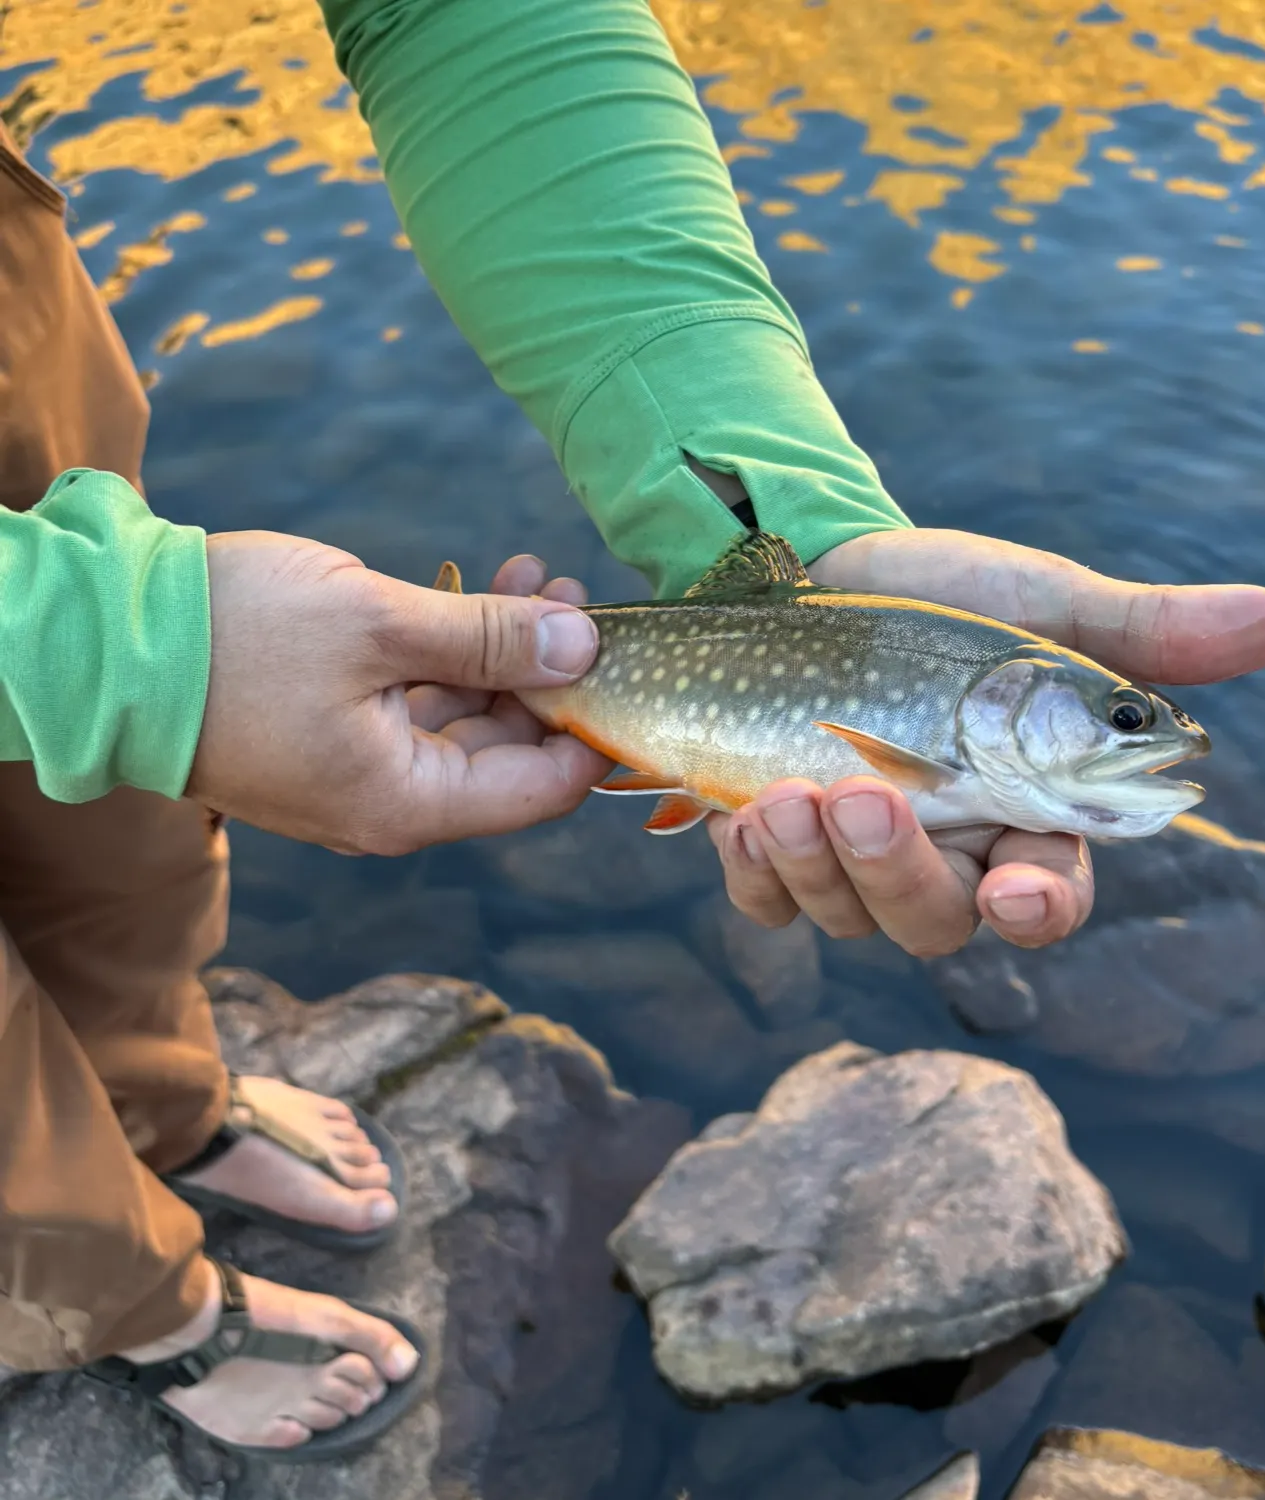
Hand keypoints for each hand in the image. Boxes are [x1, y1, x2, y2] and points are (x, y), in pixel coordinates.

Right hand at [187, 533, 609, 853]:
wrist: (104, 642)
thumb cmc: (235, 636)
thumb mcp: (379, 625)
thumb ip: (491, 640)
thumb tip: (584, 644)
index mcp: (410, 803)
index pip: (547, 788)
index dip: (595, 725)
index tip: (624, 657)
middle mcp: (395, 805)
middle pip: (513, 752)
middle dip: (553, 671)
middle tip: (577, 593)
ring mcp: (365, 774)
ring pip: (469, 719)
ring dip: (507, 651)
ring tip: (539, 576)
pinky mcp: (341, 737)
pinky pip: (422, 704)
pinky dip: (457, 655)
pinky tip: (485, 593)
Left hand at [706, 527, 1264, 956]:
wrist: (824, 570)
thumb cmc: (947, 598)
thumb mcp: (1042, 606)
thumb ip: (1142, 630)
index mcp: (1026, 814)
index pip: (1051, 892)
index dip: (1041, 904)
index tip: (1020, 890)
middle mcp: (948, 857)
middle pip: (939, 920)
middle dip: (900, 875)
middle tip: (863, 799)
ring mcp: (859, 864)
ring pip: (848, 916)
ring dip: (817, 867)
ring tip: (786, 792)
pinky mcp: (783, 852)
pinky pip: (770, 901)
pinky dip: (758, 872)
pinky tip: (742, 818)